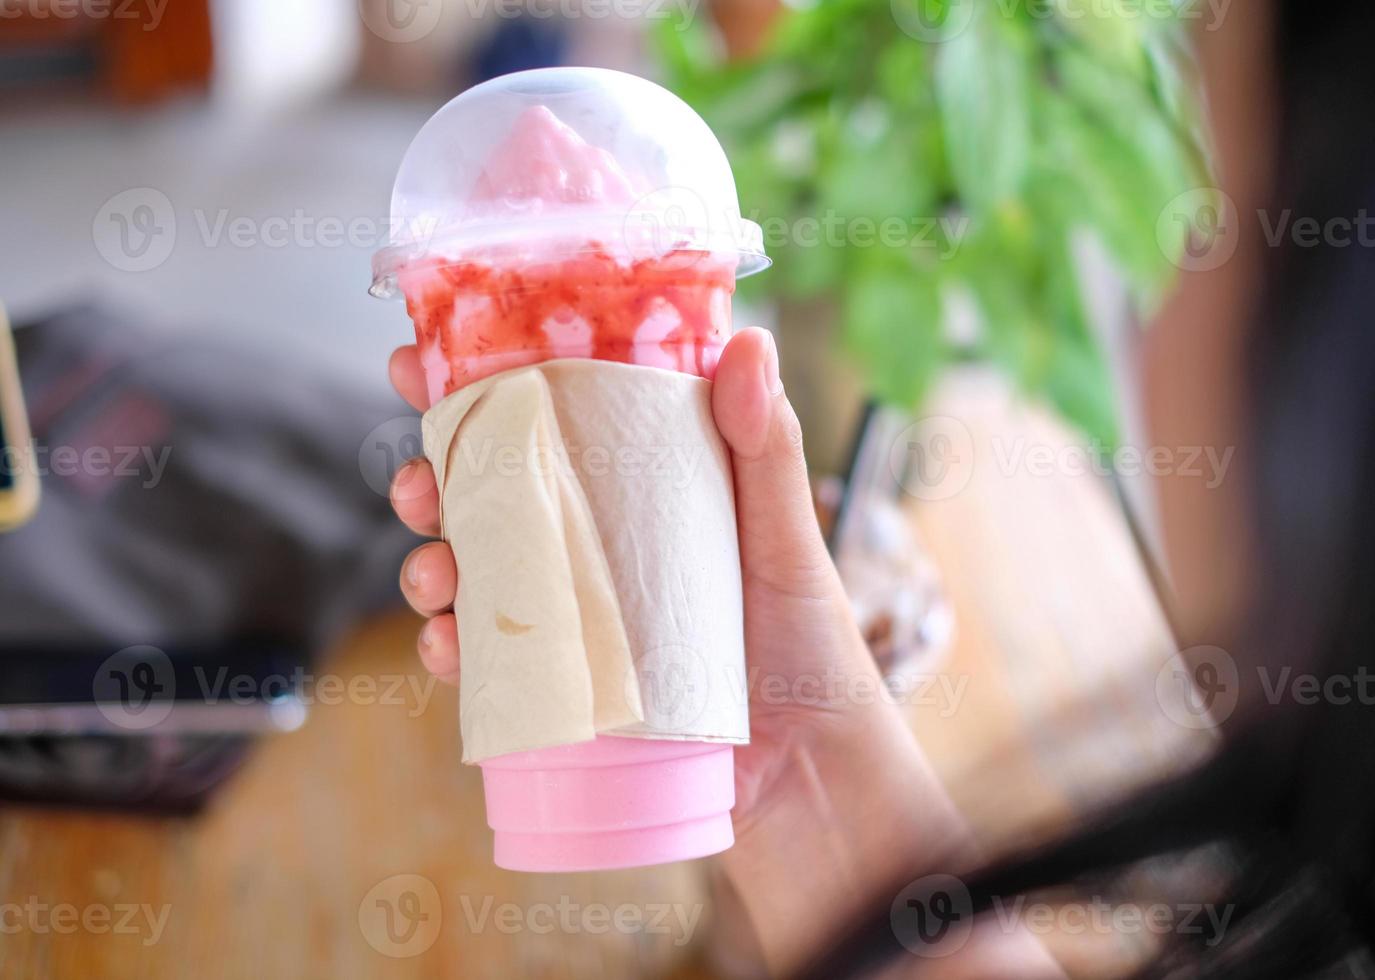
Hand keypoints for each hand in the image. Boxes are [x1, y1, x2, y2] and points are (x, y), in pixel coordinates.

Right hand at [387, 330, 976, 971]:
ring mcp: (577, 615)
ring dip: (430, 566)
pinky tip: (445, 649)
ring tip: (433, 574)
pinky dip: (452, 652)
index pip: (550, 418)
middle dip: (433, 479)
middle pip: (492, 494)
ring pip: (475, 574)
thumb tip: (751, 344)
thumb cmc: (811, 645)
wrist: (810, 775)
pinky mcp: (566, 686)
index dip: (479, 388)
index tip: (415, 362)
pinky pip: (490, 663)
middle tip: (415, 482)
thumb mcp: (788, 537)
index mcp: (641, 486)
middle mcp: (597, 543)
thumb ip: (769, 448)